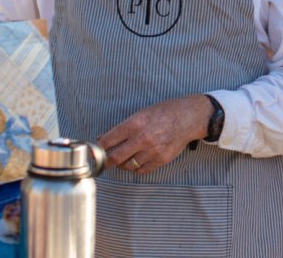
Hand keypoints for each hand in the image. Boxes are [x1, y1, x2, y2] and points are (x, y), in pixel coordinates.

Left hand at [97, 94, 212, 175]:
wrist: (188, 117)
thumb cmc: (163, 112)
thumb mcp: (141, 113)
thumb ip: (123, 127)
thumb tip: (104, 138)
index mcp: (135, 123)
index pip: (108, 140)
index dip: (98, 148)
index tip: (94, 151)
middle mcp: (142, 138)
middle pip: (115, 157)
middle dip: (105, 161)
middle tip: (102, 162)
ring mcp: (152, 150)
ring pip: (128, 166)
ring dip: (123, 164)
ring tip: (124, 158)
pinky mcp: (161, 159)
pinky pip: (142, 170)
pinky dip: (136, 168)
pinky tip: (137, 161)